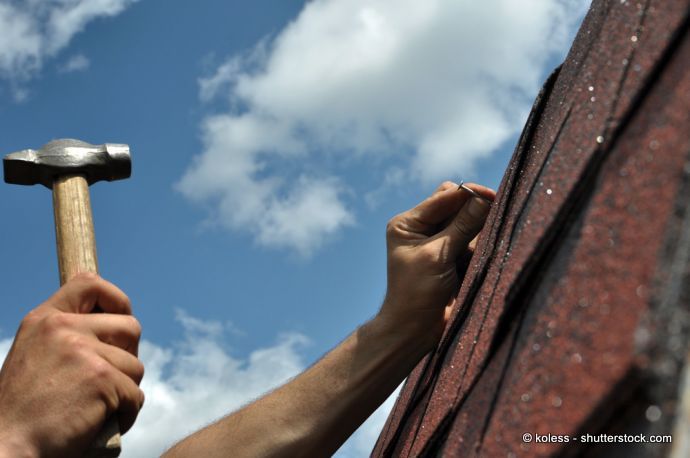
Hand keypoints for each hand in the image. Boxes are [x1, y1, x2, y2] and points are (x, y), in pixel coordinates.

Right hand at [0, 274, 144, 457]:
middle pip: (130, 327)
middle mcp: (62, 328)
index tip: (120, 321)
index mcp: (44, 319)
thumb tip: (115, 326)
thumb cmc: (24, 412)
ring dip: (126, 392)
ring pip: (135, 366)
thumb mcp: (36, 357)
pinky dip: (126, 414)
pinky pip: (135, 395)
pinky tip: (101, 425)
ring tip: (97, 410)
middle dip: (129, 356)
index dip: (116, 300)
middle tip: (111, 381)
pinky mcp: (100, 378)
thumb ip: (67, 337)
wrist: (6, 448)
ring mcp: (82, 351)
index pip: (90, 282)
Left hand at [378, 181, 494, 350]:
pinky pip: (473, 243)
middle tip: (491, 223)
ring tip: (474, 254)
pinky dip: (480, 248)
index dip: (469, 194)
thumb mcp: (439, 255)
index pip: (444, 197)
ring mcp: (438, 243)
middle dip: (474, 214)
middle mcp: (421, 229)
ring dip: (478, 233)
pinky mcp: (453, 258)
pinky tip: (476, 262)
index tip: (493, 197)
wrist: (415, 330)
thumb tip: (484, 198)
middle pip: (457, 206)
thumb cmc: (417, 293)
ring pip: (469, 224)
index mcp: (408, 223)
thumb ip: (462, 225)